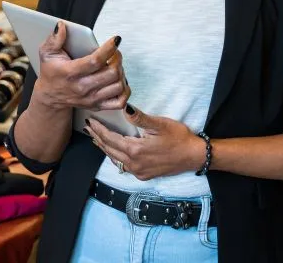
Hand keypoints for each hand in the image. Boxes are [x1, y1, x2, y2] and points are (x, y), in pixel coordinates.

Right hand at [33, 21, 129, 111]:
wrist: (50, 96)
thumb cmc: (51, 73)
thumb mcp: (47, 53)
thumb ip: (54, 39)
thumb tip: (61, 27)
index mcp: (71, 73)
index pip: (95, 61)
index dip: (109, 49)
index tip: (115, 40)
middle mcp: (83, 87)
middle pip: (111, 73)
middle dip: (117, 59)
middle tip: (114, 52)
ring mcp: (91, 98)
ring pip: (118, 86)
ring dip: (121, 73)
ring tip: (114, 65)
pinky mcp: (97, 105)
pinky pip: (119, 102)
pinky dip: (124, 91)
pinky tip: (118, 80)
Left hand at [86, 106, 205, 180]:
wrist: (193, 156)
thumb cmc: (179, 138)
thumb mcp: (160, 124)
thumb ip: (140, 117)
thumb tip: (124, 108)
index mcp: (135, 150)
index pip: (110, 138)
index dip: (99, 129)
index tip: (90, 121)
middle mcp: (134, 164)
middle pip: (109, 150)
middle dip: (98, 138)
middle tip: (89, 129)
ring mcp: (139, 171)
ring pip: (115, 159)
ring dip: (105, 148)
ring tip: (96, 139)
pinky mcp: (144, 175)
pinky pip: (124, 166)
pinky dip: (115, 157)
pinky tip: (114, 152)